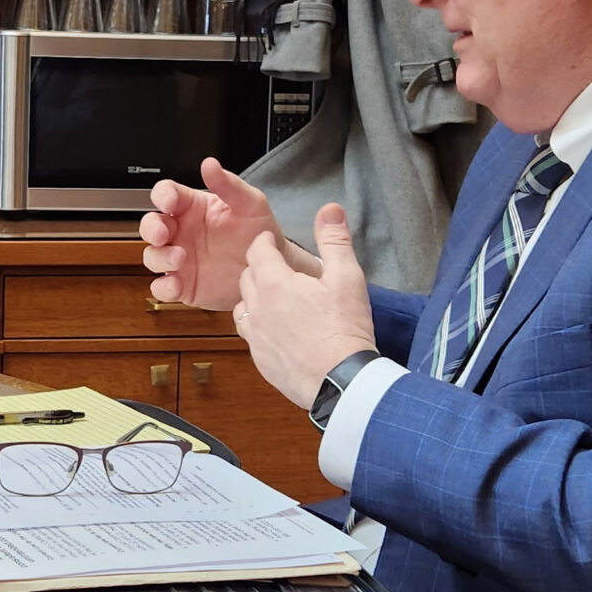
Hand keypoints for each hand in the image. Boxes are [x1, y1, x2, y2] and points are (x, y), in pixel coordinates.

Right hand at [141, 158, 312, 309]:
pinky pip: (162, 287)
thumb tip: (210, 165)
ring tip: (180, 259)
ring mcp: (180, 260)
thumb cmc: (259, 232)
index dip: (162, 195)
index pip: (167, 194)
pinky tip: (175, 285)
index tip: (168, 201)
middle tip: (162, 234)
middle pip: (150, 225)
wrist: (270, 268)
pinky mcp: (184, 285)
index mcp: (192, 207)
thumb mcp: (251, 204)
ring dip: (159, 257)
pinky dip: (162, 288)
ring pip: (153, 256)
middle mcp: (182, 232)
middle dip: (151, 228)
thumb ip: (229, 185)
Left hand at [234, 204, 375, 405]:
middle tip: (279, 269)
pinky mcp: (261, 361)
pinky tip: (279, 331)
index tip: (273, 242)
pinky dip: (260, 328)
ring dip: (255, 299)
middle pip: (246, 278)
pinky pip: (251, 336)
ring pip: (243, 308)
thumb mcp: (347, 278)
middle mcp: (258, 309)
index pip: (257, 251)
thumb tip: (330, 209)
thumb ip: (335, 240)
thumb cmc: (344, 329)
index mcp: (275, 283)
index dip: (265, 242)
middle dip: (259, 268)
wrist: (341, 382)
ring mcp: (256, 337)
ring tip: (277, 300)